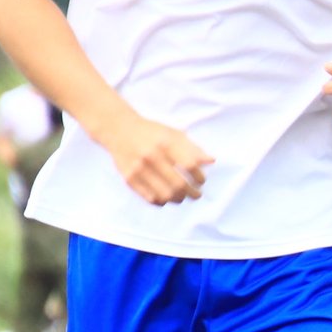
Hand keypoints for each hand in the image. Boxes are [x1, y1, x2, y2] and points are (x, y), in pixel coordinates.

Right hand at [97, 110, 212, 204]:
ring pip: (165, 195)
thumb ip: (193, 148)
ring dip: (178, 199)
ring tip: (182, 197)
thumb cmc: (152, 133)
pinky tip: (167, 197)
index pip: (189, 165)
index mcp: (165, 143)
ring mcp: (139, 169)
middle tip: (197, 195)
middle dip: (192, 193)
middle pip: (178, 184)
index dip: (199, 177)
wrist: (119, 130)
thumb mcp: (173, 134)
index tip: (201, 180)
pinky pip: (150, 198)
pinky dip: (162, 201)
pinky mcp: (129, 179)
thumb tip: (211, 161)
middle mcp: (151, 156)